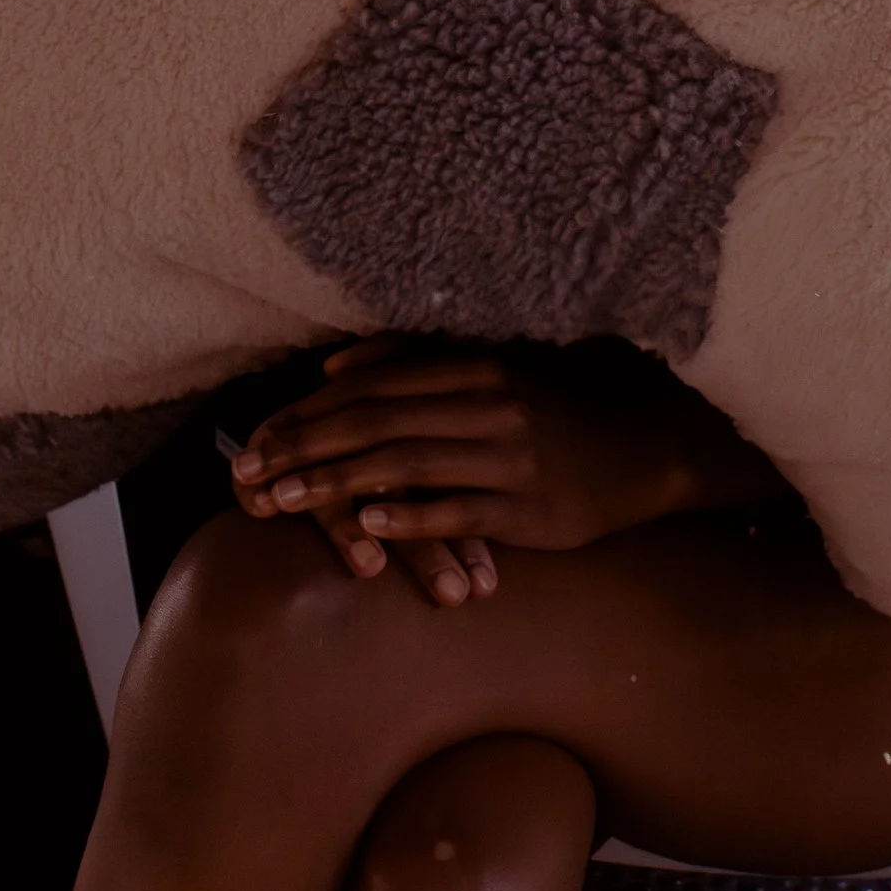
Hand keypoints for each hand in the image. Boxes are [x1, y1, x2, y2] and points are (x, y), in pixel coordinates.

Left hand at [230, 335, 774, 601]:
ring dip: (336, 484)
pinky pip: (460, 510)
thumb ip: (416, 363)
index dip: (308, 412)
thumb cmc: (557, 412)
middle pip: (376, 423)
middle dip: (304, 448)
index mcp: (474, 367)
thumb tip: (335, 366)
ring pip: (407, 465)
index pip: (373, 387)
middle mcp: (488, 404)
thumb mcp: (492, 371)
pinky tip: (367, 528)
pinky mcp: (530, 508)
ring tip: (280, 502)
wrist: (644, 453)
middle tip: (246, 472)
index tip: (256, 434)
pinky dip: (410, 517)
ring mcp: (510, 457)